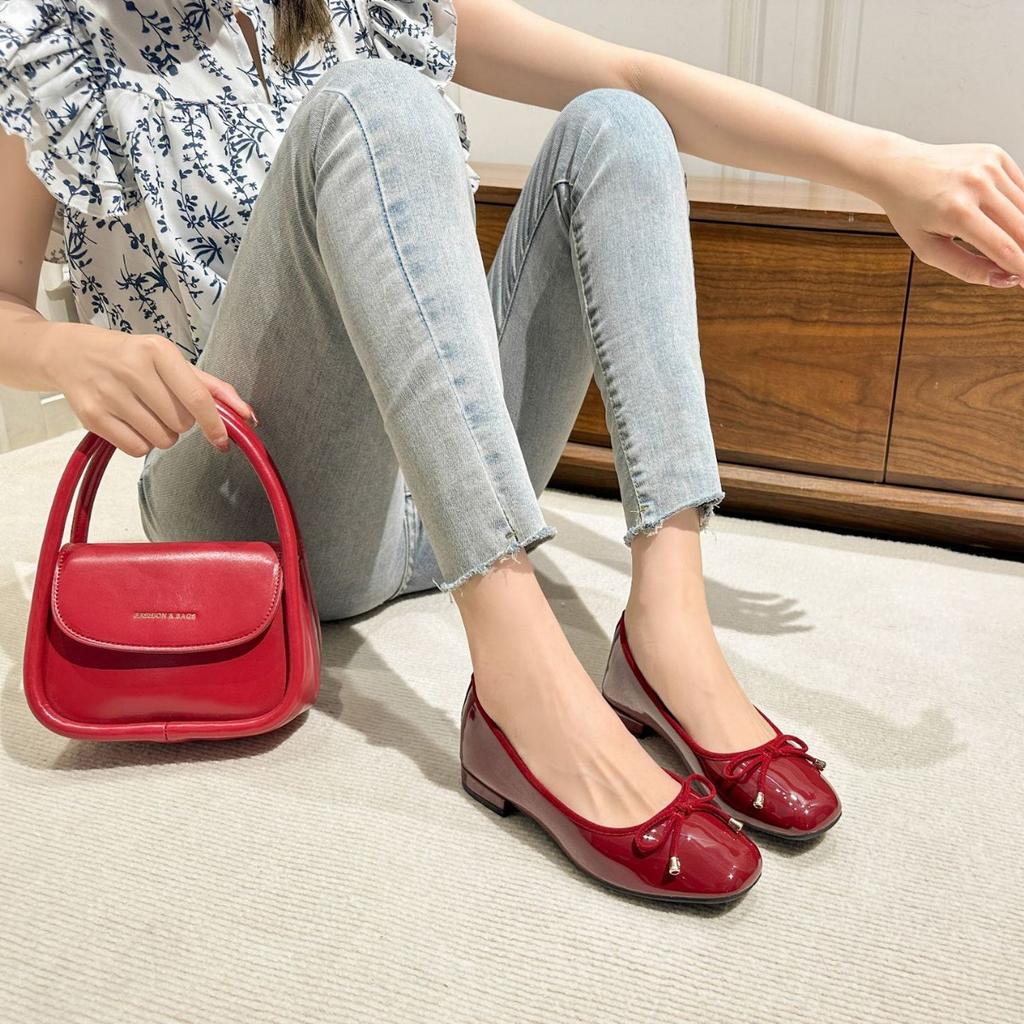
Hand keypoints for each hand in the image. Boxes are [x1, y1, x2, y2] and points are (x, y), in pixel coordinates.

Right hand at [42, 323, 254, 456]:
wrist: (70, 353)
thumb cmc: (132, 358)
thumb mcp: (170, 361)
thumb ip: (211, 387)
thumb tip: (247, 415)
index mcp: (158, 351)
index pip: (196, 398)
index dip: (214, 424)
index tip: (222, 441)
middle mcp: (132, 368)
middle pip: (180, 423)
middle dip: (180, 424)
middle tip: (163, 407)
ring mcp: (109, 393)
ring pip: (160, 439)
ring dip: (162, 435)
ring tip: (145, 413)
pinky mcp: (91, 416)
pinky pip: (137, 449)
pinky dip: (141, 443)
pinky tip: (130, 423)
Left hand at [867, 137, 1023, 288]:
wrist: (898, 169)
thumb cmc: (910, 212)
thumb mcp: (928, 249)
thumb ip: (967, 267)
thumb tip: (1005, 279)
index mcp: (956, 211)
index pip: (1002, 247)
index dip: (1021, 268)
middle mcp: (976, 184)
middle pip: (1021, 228)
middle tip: (1023, 269)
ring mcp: (989, 165)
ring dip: (1023, 231)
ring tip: (1014, 247)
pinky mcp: (995, 155)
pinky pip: (1021, 188)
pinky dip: (1020, 208)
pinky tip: (1008, 220)